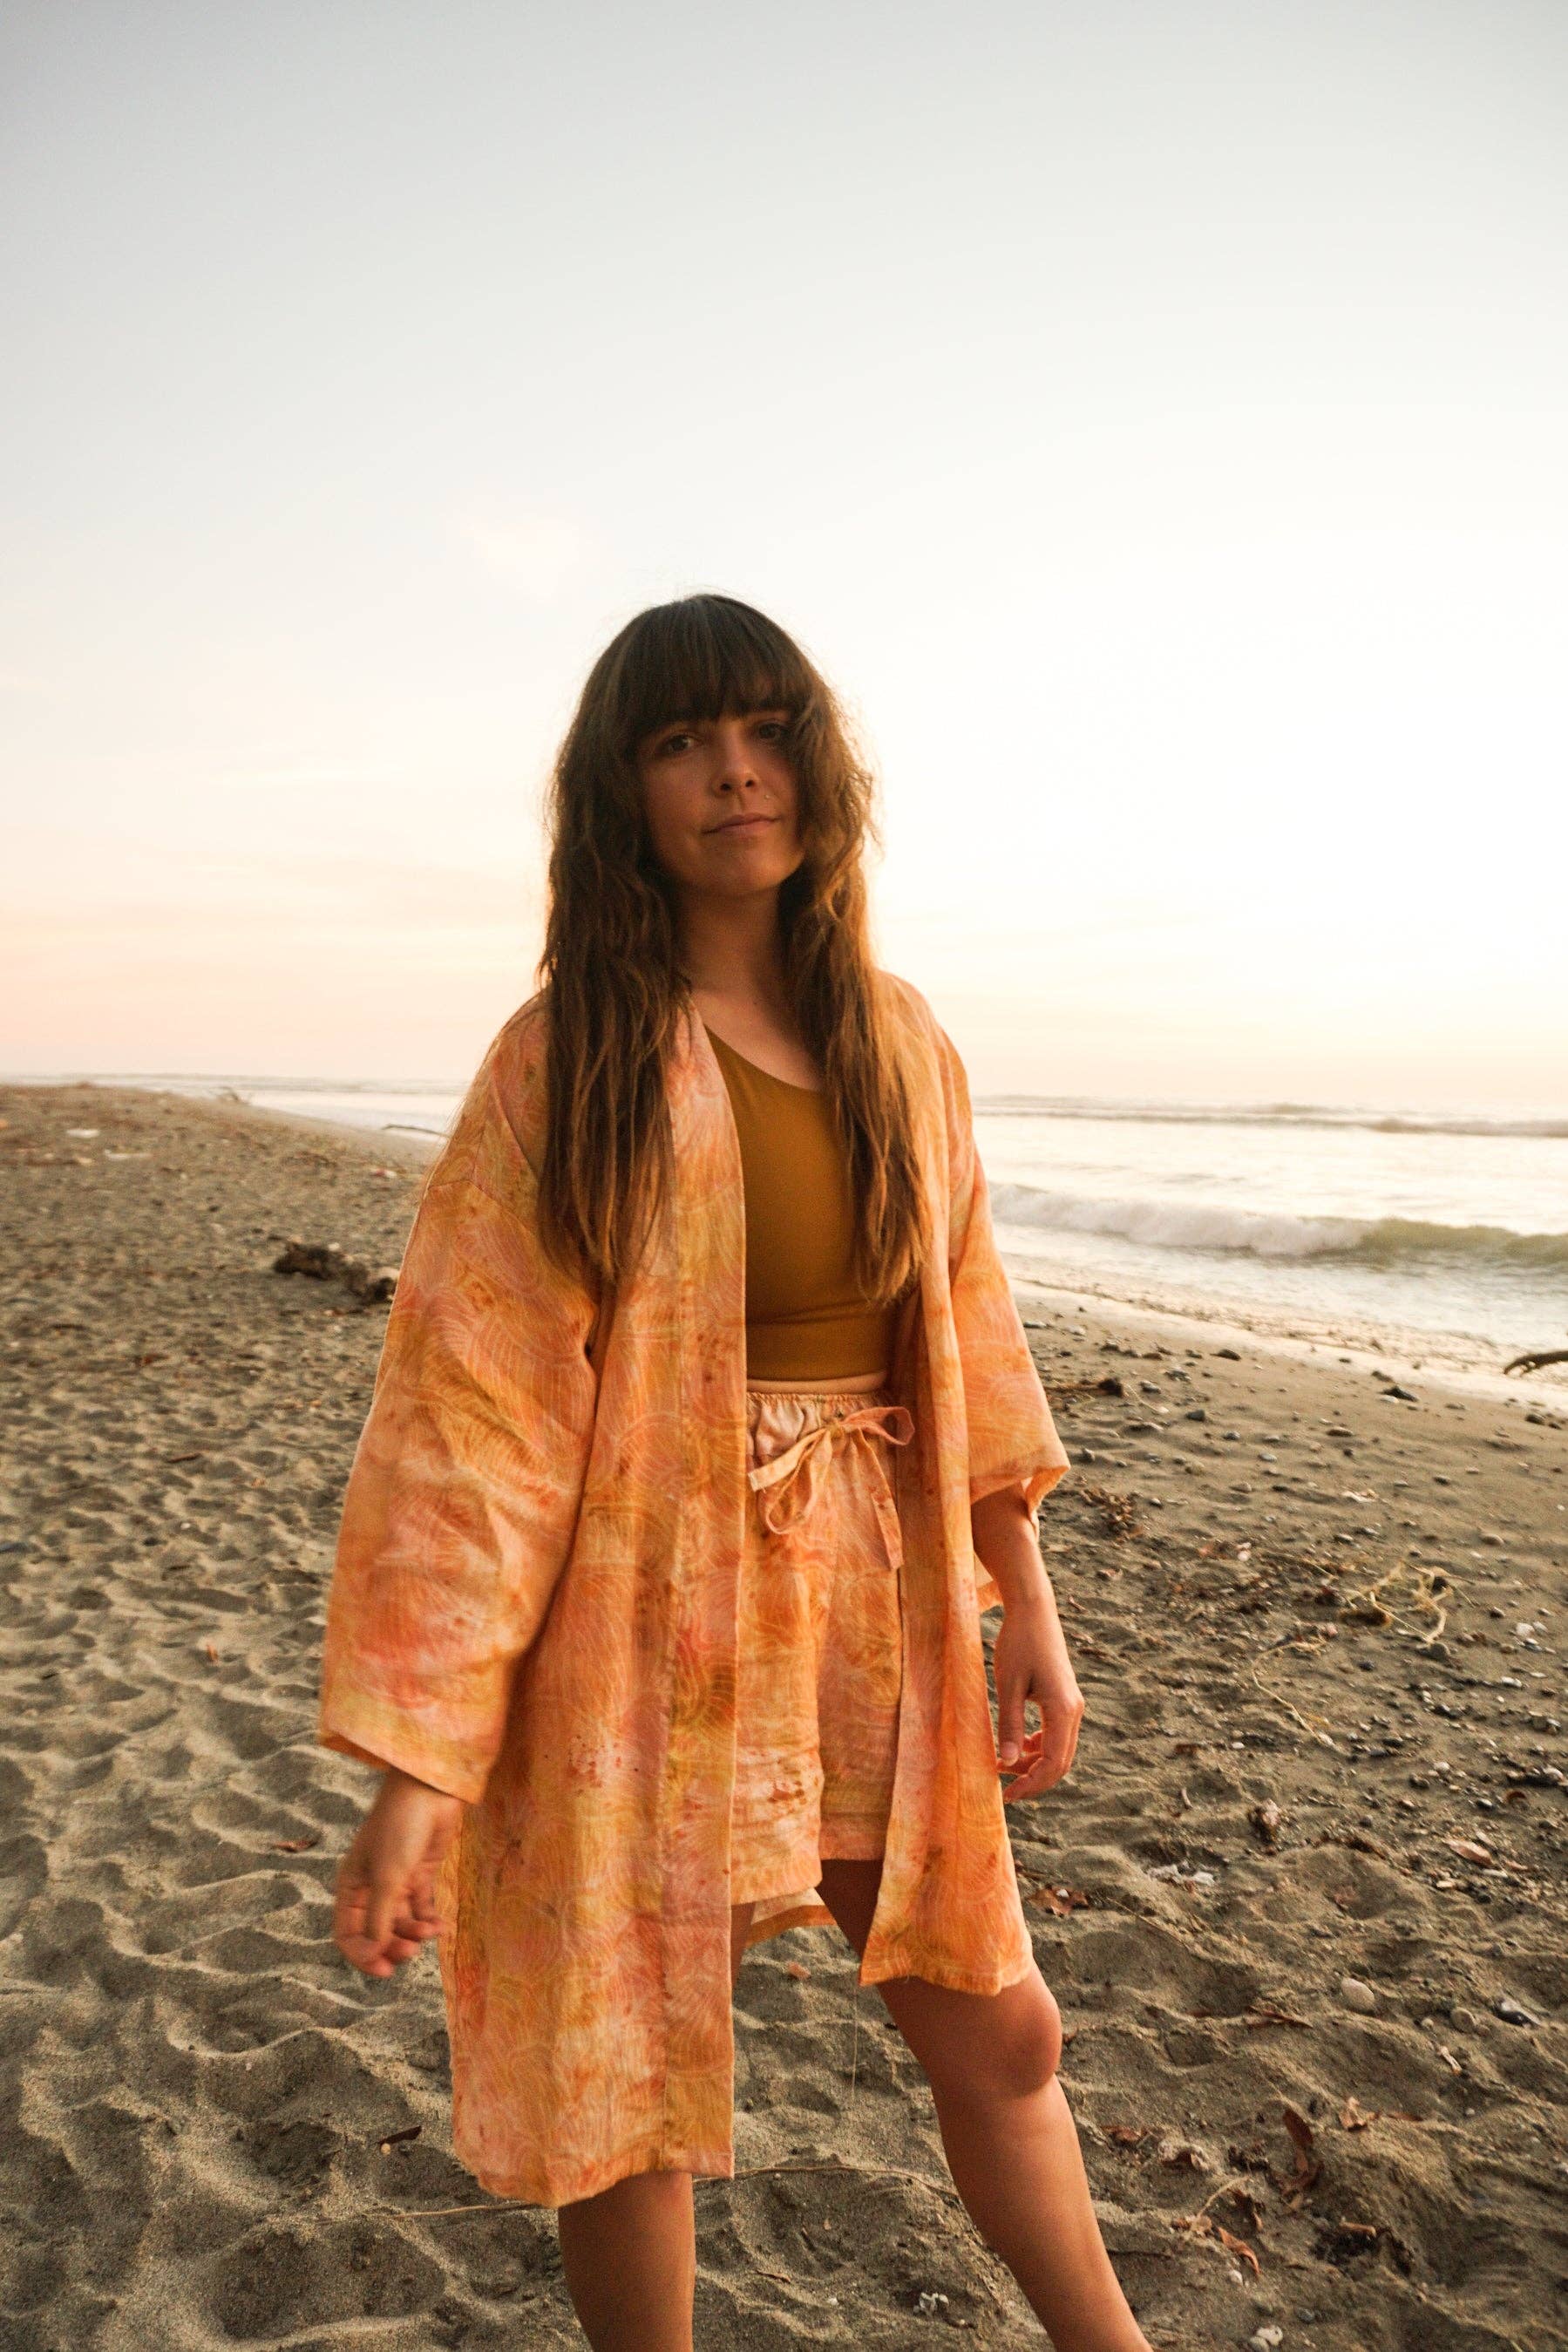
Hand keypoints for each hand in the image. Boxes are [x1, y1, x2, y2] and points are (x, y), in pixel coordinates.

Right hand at [332, 1769, 464, 1977]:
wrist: (429, 1792)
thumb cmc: (400, 1828)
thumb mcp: (387, 1877)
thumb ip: (380, 1918)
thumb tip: (374, 1952)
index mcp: (351, 1887)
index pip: (348, 1934)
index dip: (362, 1956)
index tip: (384, 1971)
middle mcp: (371, 1887)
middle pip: (377, 1933)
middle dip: (393, 1946)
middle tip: (411, 1952)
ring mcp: (397, 1881)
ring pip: (401, 1923)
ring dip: (414, 1933)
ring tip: (431, 1931)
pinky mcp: (420, 1875)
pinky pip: (421, 1909)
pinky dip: (429, 1921)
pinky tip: (440, 1926)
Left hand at [990, 1588, 1084, 1802]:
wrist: (1032, 1610)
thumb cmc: (1017, 1644)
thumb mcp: (1007, 1685)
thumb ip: (1009, 1725)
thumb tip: (1008, 1763)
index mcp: (1063, 1710)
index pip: (1053, 1763)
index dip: (1031, 1785)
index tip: (1007, 1795)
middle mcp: (1074, 1711)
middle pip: (1060, 1762)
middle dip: (1034, 1779)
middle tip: (1005, 1789)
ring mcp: (1072, 1704)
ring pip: (1059, 1749)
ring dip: (1035, 1763)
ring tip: (1004, 1765)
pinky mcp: (1065, 1698)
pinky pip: (1057, 1734)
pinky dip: (1039, 1746)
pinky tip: (1017, 1745)